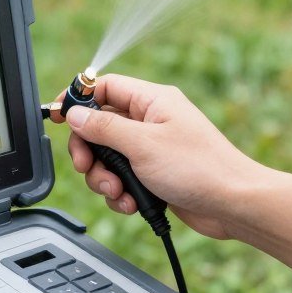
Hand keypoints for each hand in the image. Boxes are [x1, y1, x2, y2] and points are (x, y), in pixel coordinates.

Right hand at [50, 74, 255, 239]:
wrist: (233, 204)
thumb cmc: (200, 168)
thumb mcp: (142, 145)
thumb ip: (104, 129)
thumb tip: (75, 114)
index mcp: (152, 101)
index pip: (104, 88)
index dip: (78, 100)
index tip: (58, 115)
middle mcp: (151, 121)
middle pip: (99, 126)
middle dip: (89, 151)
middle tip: (87, 167)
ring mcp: (152, 148)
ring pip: (108, 157)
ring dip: (104, 178)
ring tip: (117, 191)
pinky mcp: (154, 174)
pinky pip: (122, 178)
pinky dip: (120, 192)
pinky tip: (129, 203)